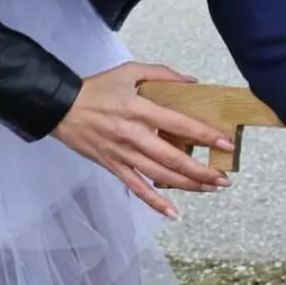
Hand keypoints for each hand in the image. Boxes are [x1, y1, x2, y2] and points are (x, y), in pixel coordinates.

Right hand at [52, 62, 234, 218]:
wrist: (60, 107)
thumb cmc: (97, 88)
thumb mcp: (129, 71)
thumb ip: (162, 74)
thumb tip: (191, 83)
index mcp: (139, 109)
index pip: (178, 124)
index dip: (204, 135)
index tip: (225, 144)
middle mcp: (133, 135)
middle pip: (173, 158)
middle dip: (202, 170)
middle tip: (224, 178)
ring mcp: (123, 154)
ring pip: (159, 175)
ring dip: (187, 186)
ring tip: (210, 189)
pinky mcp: (113, 166)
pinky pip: (136, 188)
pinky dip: (154, 202)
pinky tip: (173, 213)